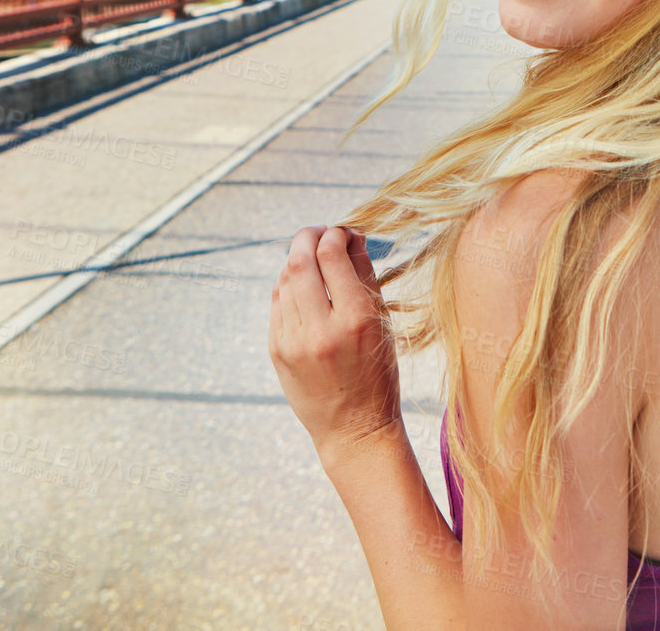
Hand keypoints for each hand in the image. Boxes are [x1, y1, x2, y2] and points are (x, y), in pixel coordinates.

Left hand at [269, 225, 403, 465]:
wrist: (353, 428)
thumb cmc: (378, 373)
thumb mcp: (383, 324)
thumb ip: (365, 276)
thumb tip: (351, 236)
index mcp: (354, 320)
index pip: (332, 256)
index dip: (335, 234)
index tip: (343, 232)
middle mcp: (320, 330)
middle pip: (300, 261)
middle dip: (308, 237)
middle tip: (320, 233)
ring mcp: (292, 341)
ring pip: (284, 279)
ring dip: (297, 260)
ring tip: (313, 259)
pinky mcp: (276, 350)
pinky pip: (277, 303)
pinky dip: (288, 285)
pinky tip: (303, 286)